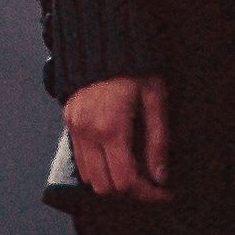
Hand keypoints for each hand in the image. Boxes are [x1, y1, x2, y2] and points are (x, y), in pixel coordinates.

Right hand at [68, 74, 170, 199]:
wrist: (102, 41)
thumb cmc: (135, 69)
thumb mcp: (155, 100)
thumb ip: (158, 141)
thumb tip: (160, 176)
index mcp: (111, 128)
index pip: (125, 180)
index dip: (147, 193)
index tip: (164, 192)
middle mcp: (88, 133)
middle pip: (106, 186)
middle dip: (131, 191)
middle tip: (152, 182)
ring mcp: (75, 129)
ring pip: (90, 178)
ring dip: (114, 181)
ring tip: (136, 170)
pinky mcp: (70, 125)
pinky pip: (81, 161)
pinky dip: (99, 168)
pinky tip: (118, 157)